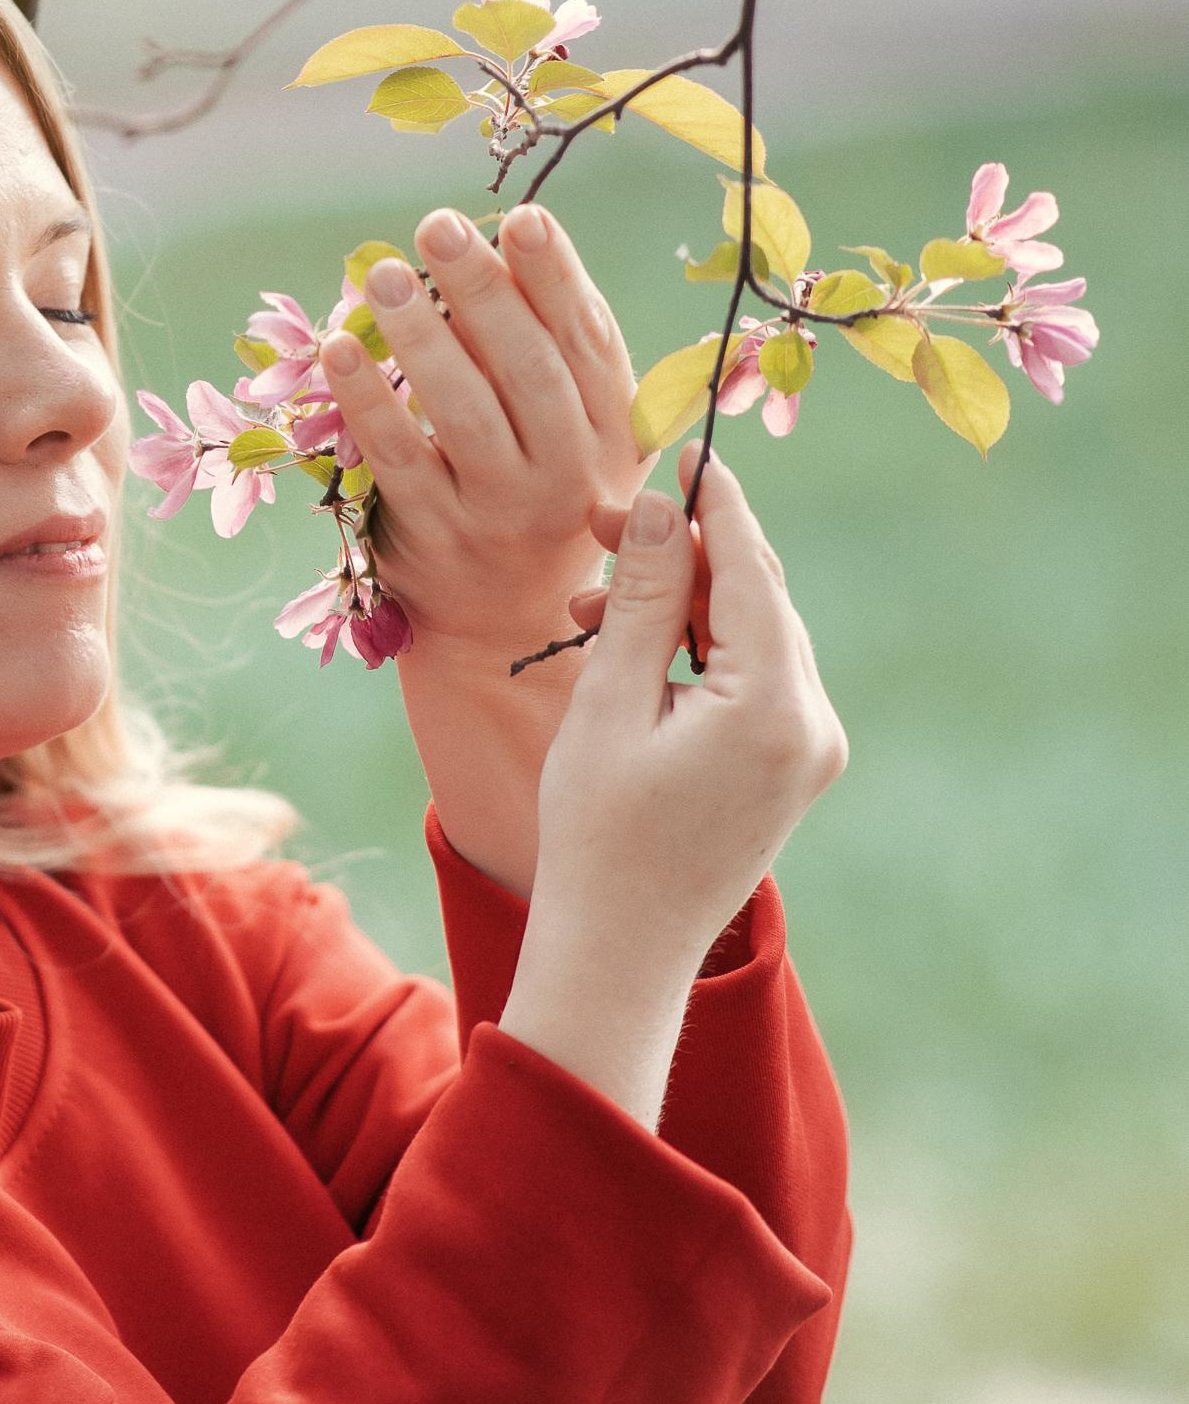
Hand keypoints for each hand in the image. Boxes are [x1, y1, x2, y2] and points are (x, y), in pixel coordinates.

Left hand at [319, 204, 642, 662]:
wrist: (503, 623)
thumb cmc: (538, 494)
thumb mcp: (576, 431)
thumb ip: (555, 345)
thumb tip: (511, 236)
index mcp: (611, 432)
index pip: (586, 340)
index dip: (556, 277)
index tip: (522, 217)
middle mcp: (568, 473)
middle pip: (527, 368)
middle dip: (482, 290)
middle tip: (437, 226)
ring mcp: (501, 509)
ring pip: (463, 409)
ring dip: (421, 335)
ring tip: (382, 274)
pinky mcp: (437, 534)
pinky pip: (398, 456)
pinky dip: (367, 399)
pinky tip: (340, 348)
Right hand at [502, 448, 848, 1127]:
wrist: (620, 953)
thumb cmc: (596, 833)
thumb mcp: (609, 701)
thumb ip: (645, 597)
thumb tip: (665, 506)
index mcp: (774, 705)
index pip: (752, 568)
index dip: (714, 503)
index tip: (679, 449)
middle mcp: (814, 723)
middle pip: (759, 597)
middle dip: (685, 553)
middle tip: (600, 526)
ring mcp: (812, 750)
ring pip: (755, 635)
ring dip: (681, 604)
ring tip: (588, 602)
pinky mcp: (793, 767)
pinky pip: (755, 678)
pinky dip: (698, 650)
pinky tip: (631, 646)